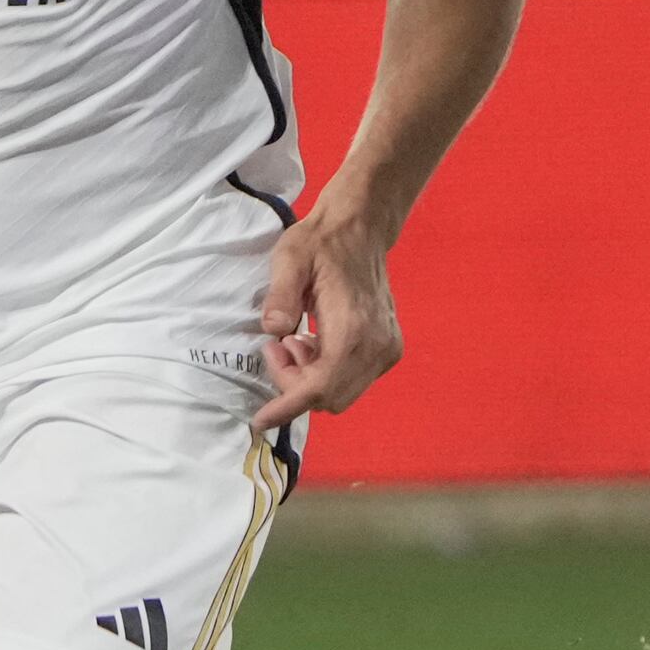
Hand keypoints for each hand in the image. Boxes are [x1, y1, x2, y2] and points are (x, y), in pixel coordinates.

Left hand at [253, 202, 403, 433]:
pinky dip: (326, 374)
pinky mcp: (389, 350)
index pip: (320, 386)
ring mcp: (387, 350)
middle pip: (329, 396)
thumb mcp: (290, 258)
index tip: (260, 420)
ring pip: (341, 393)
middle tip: (277, 347)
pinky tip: (315, 341)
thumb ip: (280, 295)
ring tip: (296, 339)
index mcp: (353, 326)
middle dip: (295, 385)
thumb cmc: (322, 242)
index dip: (287, 407)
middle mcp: (377, 345)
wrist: (362, 229)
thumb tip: (274, 330)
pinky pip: (352, 381)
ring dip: (310, 379)